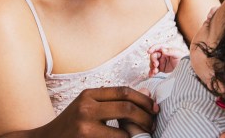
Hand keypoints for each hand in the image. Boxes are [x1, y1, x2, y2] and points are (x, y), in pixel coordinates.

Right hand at [26, 87, 157, 137]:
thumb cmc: (70, 125)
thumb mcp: (86, 106)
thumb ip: (110, 101)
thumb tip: (143, 95)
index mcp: (88, 94)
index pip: (124, 91)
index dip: (143, 100)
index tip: (153, 107)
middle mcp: (86, 107)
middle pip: (127, 108)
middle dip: (146, 117)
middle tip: (152, 124)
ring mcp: (85, 126)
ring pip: (124, 129)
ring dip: (138, 134)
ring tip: (143, 135)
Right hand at [147, 45, 184, 76]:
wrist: (187, 68)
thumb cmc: (183, 58)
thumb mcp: (178, 54)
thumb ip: (171, 51)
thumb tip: (163, 50)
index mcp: (166, 49)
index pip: (157, 47)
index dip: (152, 48)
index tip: (149, 51)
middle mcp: (162, 55)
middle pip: (154, 56)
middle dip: (153, 60)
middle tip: (156, 64)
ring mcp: (161, 62)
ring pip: (152, 63)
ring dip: (152, 67)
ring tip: (155, 71)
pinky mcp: (161, 69)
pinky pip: (154, 70)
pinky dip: (151, 72)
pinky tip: (151, 75)